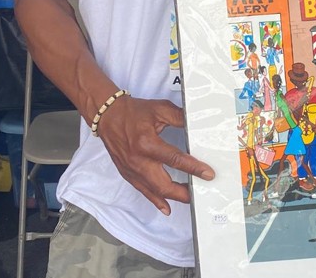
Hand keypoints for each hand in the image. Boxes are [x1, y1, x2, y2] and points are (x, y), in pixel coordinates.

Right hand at [95, 95, 214, 215]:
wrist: (107, 116)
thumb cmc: (132, 112)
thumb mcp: (159, 109)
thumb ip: (180, 117)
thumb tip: (197, 124)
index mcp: (147, 143)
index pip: (175, 159)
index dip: (193, 168)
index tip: (207, 174)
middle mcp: (138, 160)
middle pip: (163, 184)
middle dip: (183, 192)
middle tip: (199, 192)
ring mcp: (131, 169)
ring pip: (154, 191)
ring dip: (172, 197)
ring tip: (188, 198)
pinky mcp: (127, 173)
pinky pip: (143, 191)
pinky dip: (155, 200)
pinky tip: (165, 207)